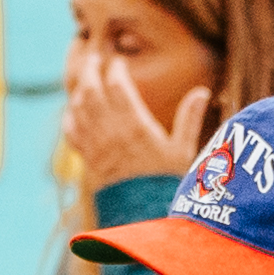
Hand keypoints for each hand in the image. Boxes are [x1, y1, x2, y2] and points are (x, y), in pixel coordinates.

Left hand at [63, 44, 215, 185]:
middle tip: (94, 58)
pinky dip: (70, 117)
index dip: (115, 69)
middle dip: (90, 70)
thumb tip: (202, 91)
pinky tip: (73, 110)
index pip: (117, 86)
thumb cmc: (168, 183)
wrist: (145, 216)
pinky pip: (72, 132)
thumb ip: (190, 119)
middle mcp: (111, 133)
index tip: (119, 61)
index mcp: (135, 126)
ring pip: (78, 108)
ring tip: (85, 79)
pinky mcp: (88, 160)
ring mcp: (96, 146)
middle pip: (90, 91)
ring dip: (79, 89)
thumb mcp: (185, 151)